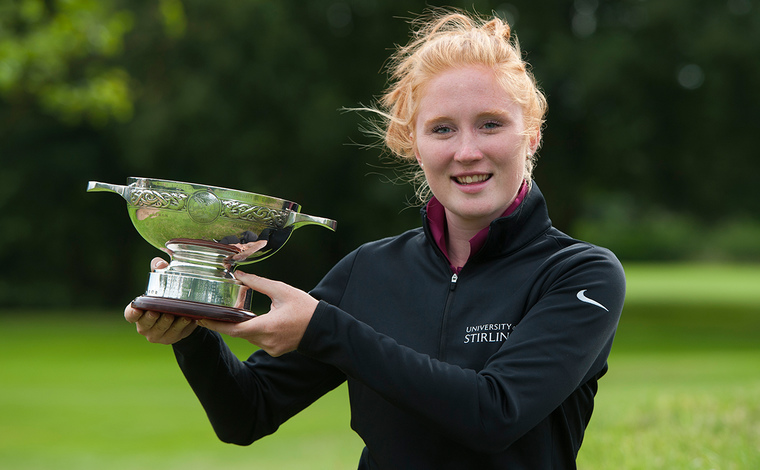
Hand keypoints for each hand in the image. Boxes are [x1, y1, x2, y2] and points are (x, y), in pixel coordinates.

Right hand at [123, 257, 197, 343]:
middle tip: (158, 312)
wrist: (180, 314)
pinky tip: (188, 318)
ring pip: (162, 330)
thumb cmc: (165, 297)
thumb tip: (159, 262)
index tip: (136, 308)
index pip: (130, 315)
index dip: (132, 312)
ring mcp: (157, 334)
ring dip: (169, 322)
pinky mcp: (171, 338)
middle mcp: (145, 326)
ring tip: (176, 314)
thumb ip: (159, 272)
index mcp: (138, 313)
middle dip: (152, 318)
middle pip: (146, 324)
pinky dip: (182, 326)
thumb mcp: (162, 284)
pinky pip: (176, 333)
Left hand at [197, 271, 317, 356]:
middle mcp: (266, 341)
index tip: (201, 319)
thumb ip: (259, 282)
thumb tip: (240, 275)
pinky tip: (256, 321)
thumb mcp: (282, 290)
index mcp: (267, 326)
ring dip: (241, 326)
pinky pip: (258, 340)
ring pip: (248, 336)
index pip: (233, 329)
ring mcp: (271, 348)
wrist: (323, 328)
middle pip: (238, 333)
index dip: (215, 325)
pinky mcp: (275, 350)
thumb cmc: (305, 308)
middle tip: (211, 313)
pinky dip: (254, 330)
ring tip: (233, 314)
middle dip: (226, 324)